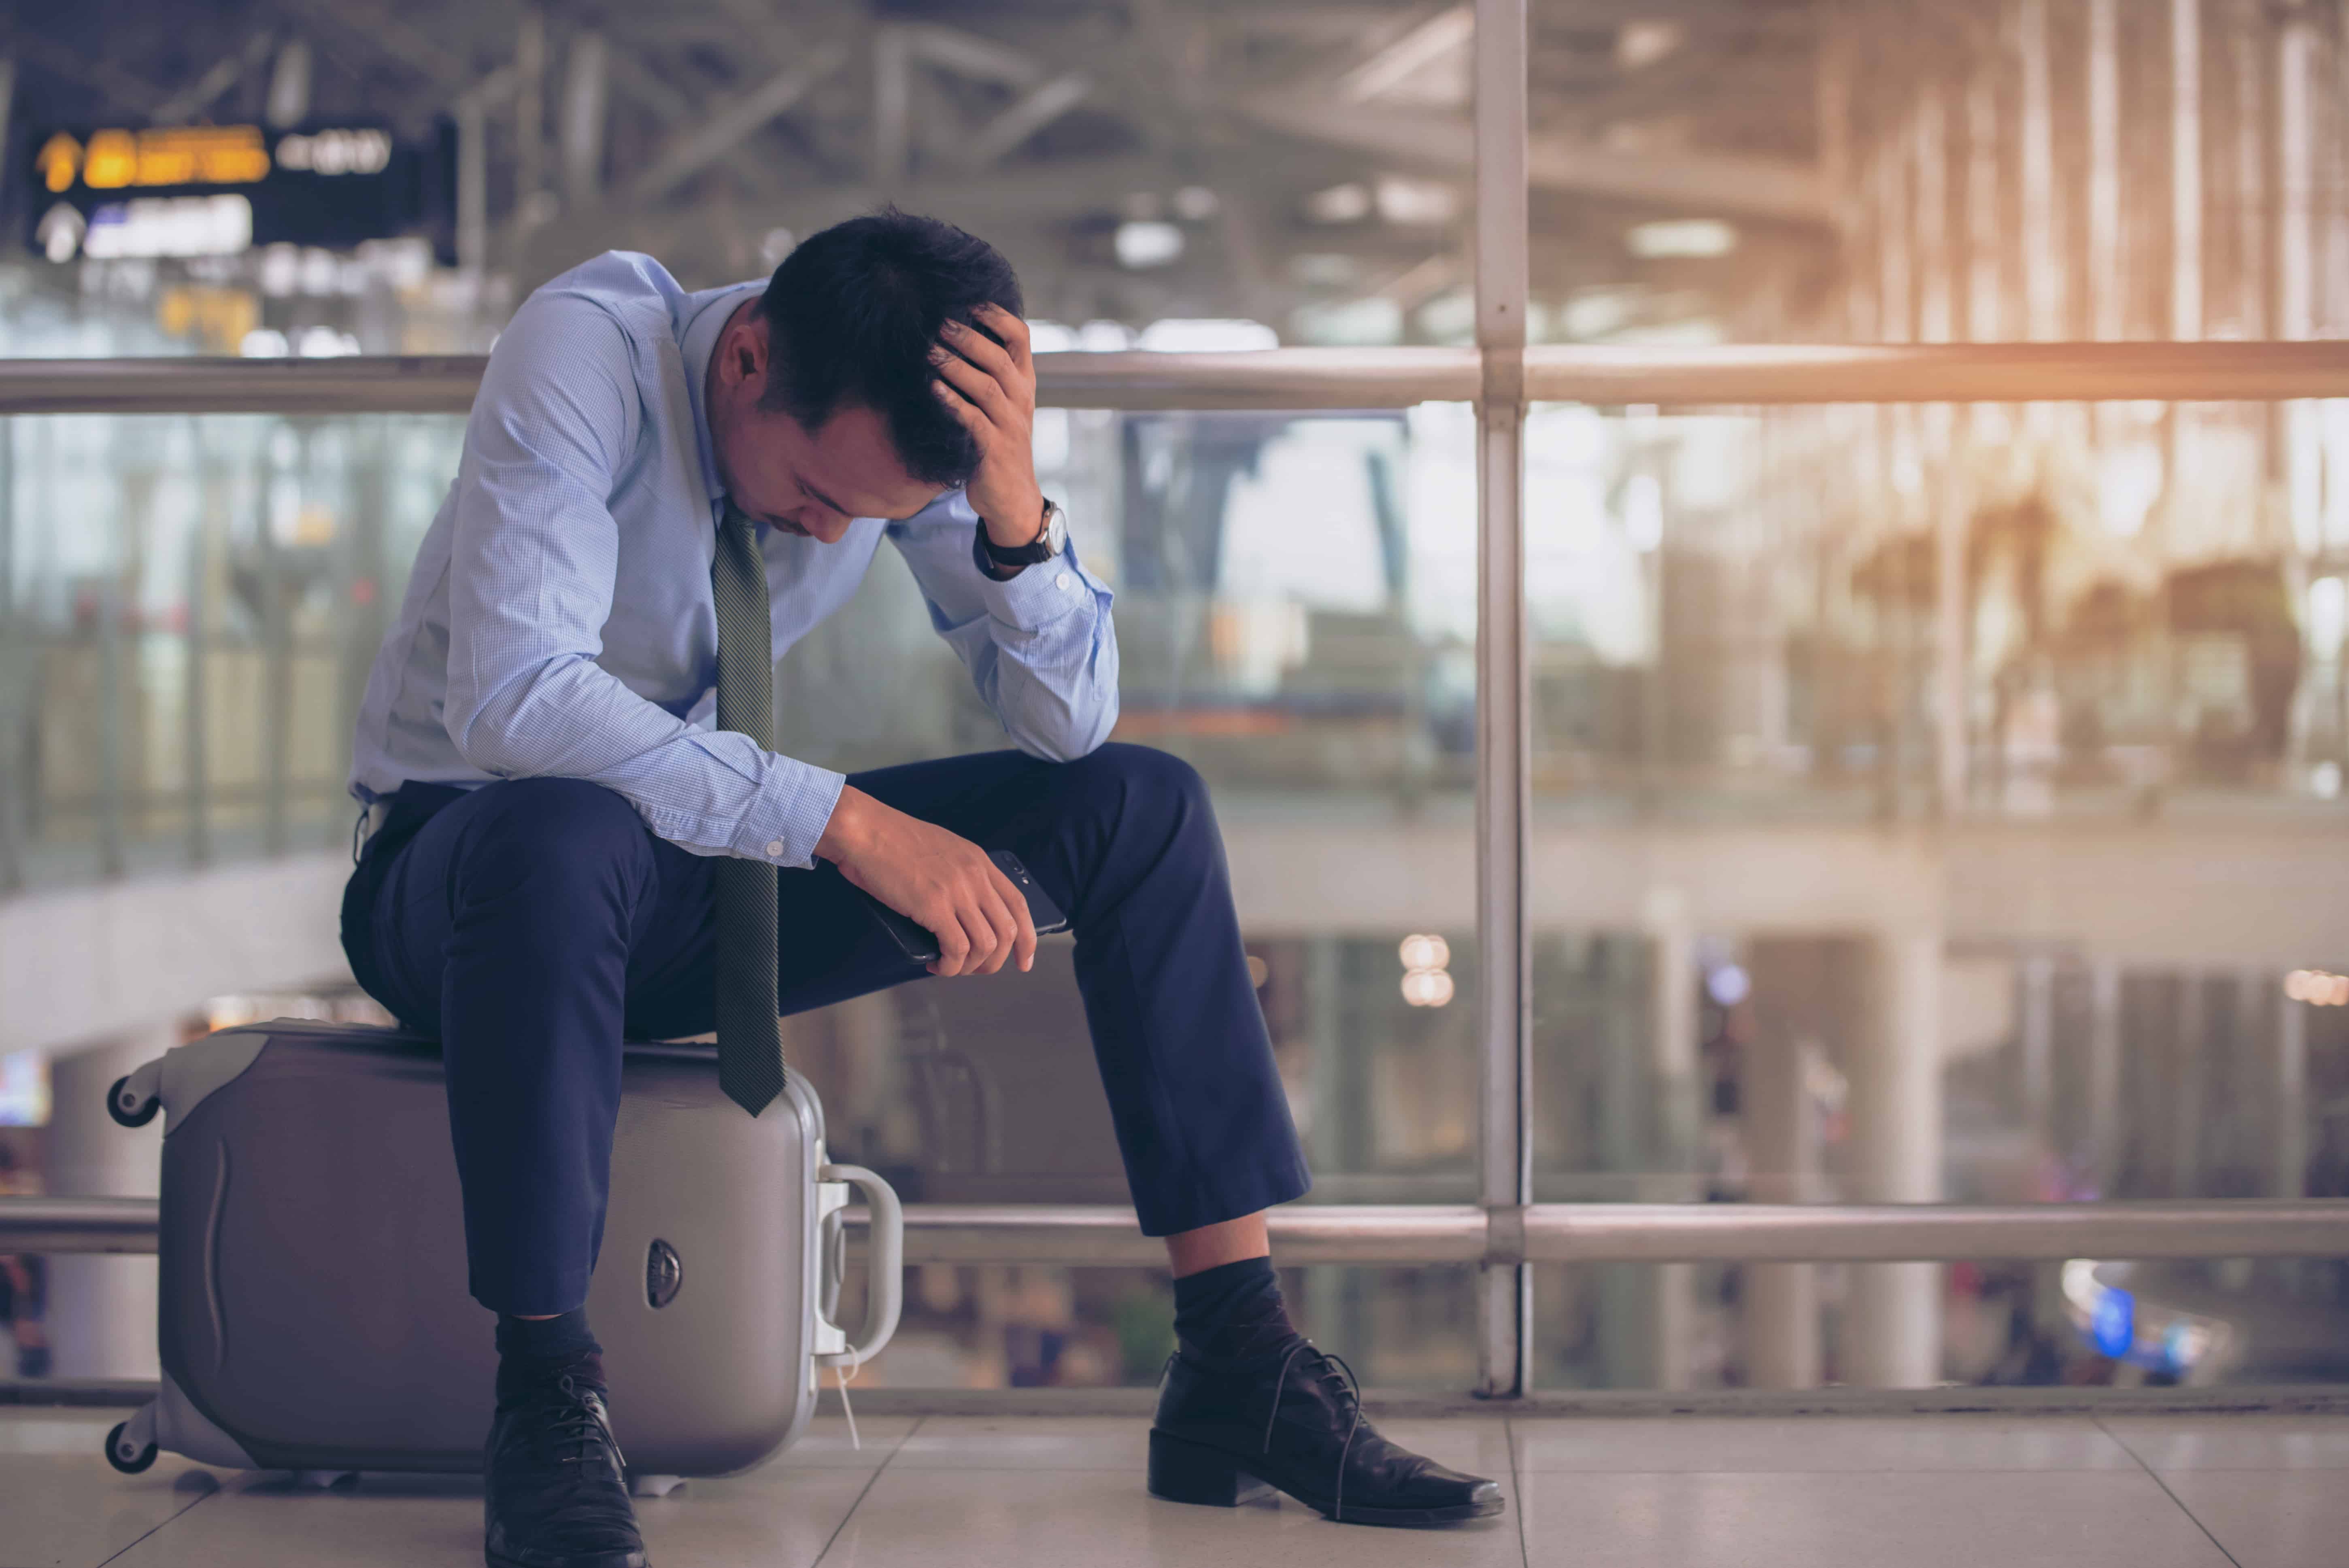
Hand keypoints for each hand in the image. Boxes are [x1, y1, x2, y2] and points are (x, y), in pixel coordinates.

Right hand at [816, 786, 1037, 976]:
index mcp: (978, 861)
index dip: (1027, 937)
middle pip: (1007, 931)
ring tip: (950, 967)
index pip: (1018, 904)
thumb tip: (960, 911)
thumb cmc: (889, 841)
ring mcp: (957, 891)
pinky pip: (956, 950)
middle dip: (997, 960)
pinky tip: (936, 966)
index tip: (1024, 960)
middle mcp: (975, 876)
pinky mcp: (934, 906)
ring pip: (985, 945)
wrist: (863, 830)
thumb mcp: (940, 850)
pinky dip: (950, 967)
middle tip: (977, 970)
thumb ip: (957, 875)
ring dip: (970, 966)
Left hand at [930, 303, 1044, 547]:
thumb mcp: (1003, 405)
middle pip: (999, 359)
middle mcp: (1021, 400)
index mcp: (1024, 383)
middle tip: (939, 322)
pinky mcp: (993, 449)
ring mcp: (1009, 425)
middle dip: (969, 337)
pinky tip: (932, 388)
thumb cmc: (999, 442)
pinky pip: (973, 420)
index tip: (970, 300)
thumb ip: (989, 372)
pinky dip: (952, 402)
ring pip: (986, 387)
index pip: (1021, 338)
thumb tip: (955, 332)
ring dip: (955, 366)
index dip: (997, 316)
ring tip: (929, 350)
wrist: (1012, 496)